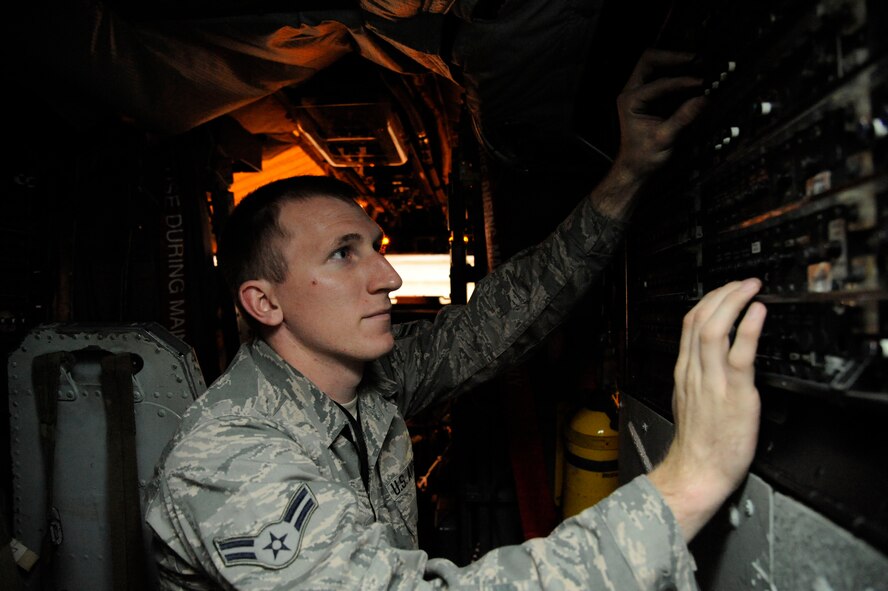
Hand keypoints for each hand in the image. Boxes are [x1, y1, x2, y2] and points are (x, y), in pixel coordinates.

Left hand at [613, 49, 707, 182]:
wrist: (636, 167)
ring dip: (675, 62)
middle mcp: (631, 92)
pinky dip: (677, 73)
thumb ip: (683, 118)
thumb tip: (704, 100)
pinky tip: (693, 76)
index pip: (658, 83)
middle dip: (672, 57)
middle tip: (696, 59)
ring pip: (654, 64)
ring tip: (697, 63)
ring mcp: (640, 92)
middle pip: (649, 61)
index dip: (680, 81)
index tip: (700, 83)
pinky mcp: (650, 96)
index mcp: (630, 100)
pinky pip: (662, 76)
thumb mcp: (664, 138)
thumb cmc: (644, 156)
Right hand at [649, 278, 766, 541]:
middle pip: (700, 319)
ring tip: (751, 288)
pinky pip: (739, 354)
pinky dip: (748, 329)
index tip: (726, 291)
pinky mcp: (734, 394)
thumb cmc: (698, 443)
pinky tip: (758, 314)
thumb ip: (697, 376)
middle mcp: (695, 371)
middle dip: (722, 294)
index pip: (690, 324)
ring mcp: (713, 381)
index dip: (709, 301)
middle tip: (742, 282)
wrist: (697, 472)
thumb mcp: (688, 401)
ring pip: (714, 329)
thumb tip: (708, 359)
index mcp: (684, 371)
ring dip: (734, 302)